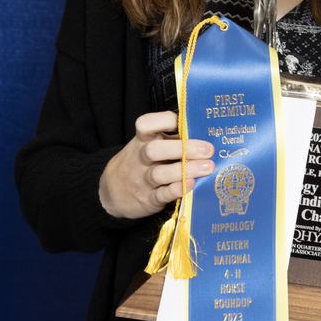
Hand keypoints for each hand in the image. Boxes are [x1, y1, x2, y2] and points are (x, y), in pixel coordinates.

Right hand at [98, 111, 214, 219]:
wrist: (112, 192)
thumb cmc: (140, 162)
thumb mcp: (146, 145)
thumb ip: (169, 138)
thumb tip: (204, 132)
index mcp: (142, 140)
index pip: (147, 124)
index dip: (166, 121)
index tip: (186, 123)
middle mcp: (141, 158)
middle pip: (155, 150)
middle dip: (183, 148)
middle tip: (208, 149)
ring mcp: (143, 179)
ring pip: (160, 173)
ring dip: (185, 170)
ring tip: (208, 167)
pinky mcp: (148, 199)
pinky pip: (162, 195)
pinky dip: (177, 189)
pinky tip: (191, 184)